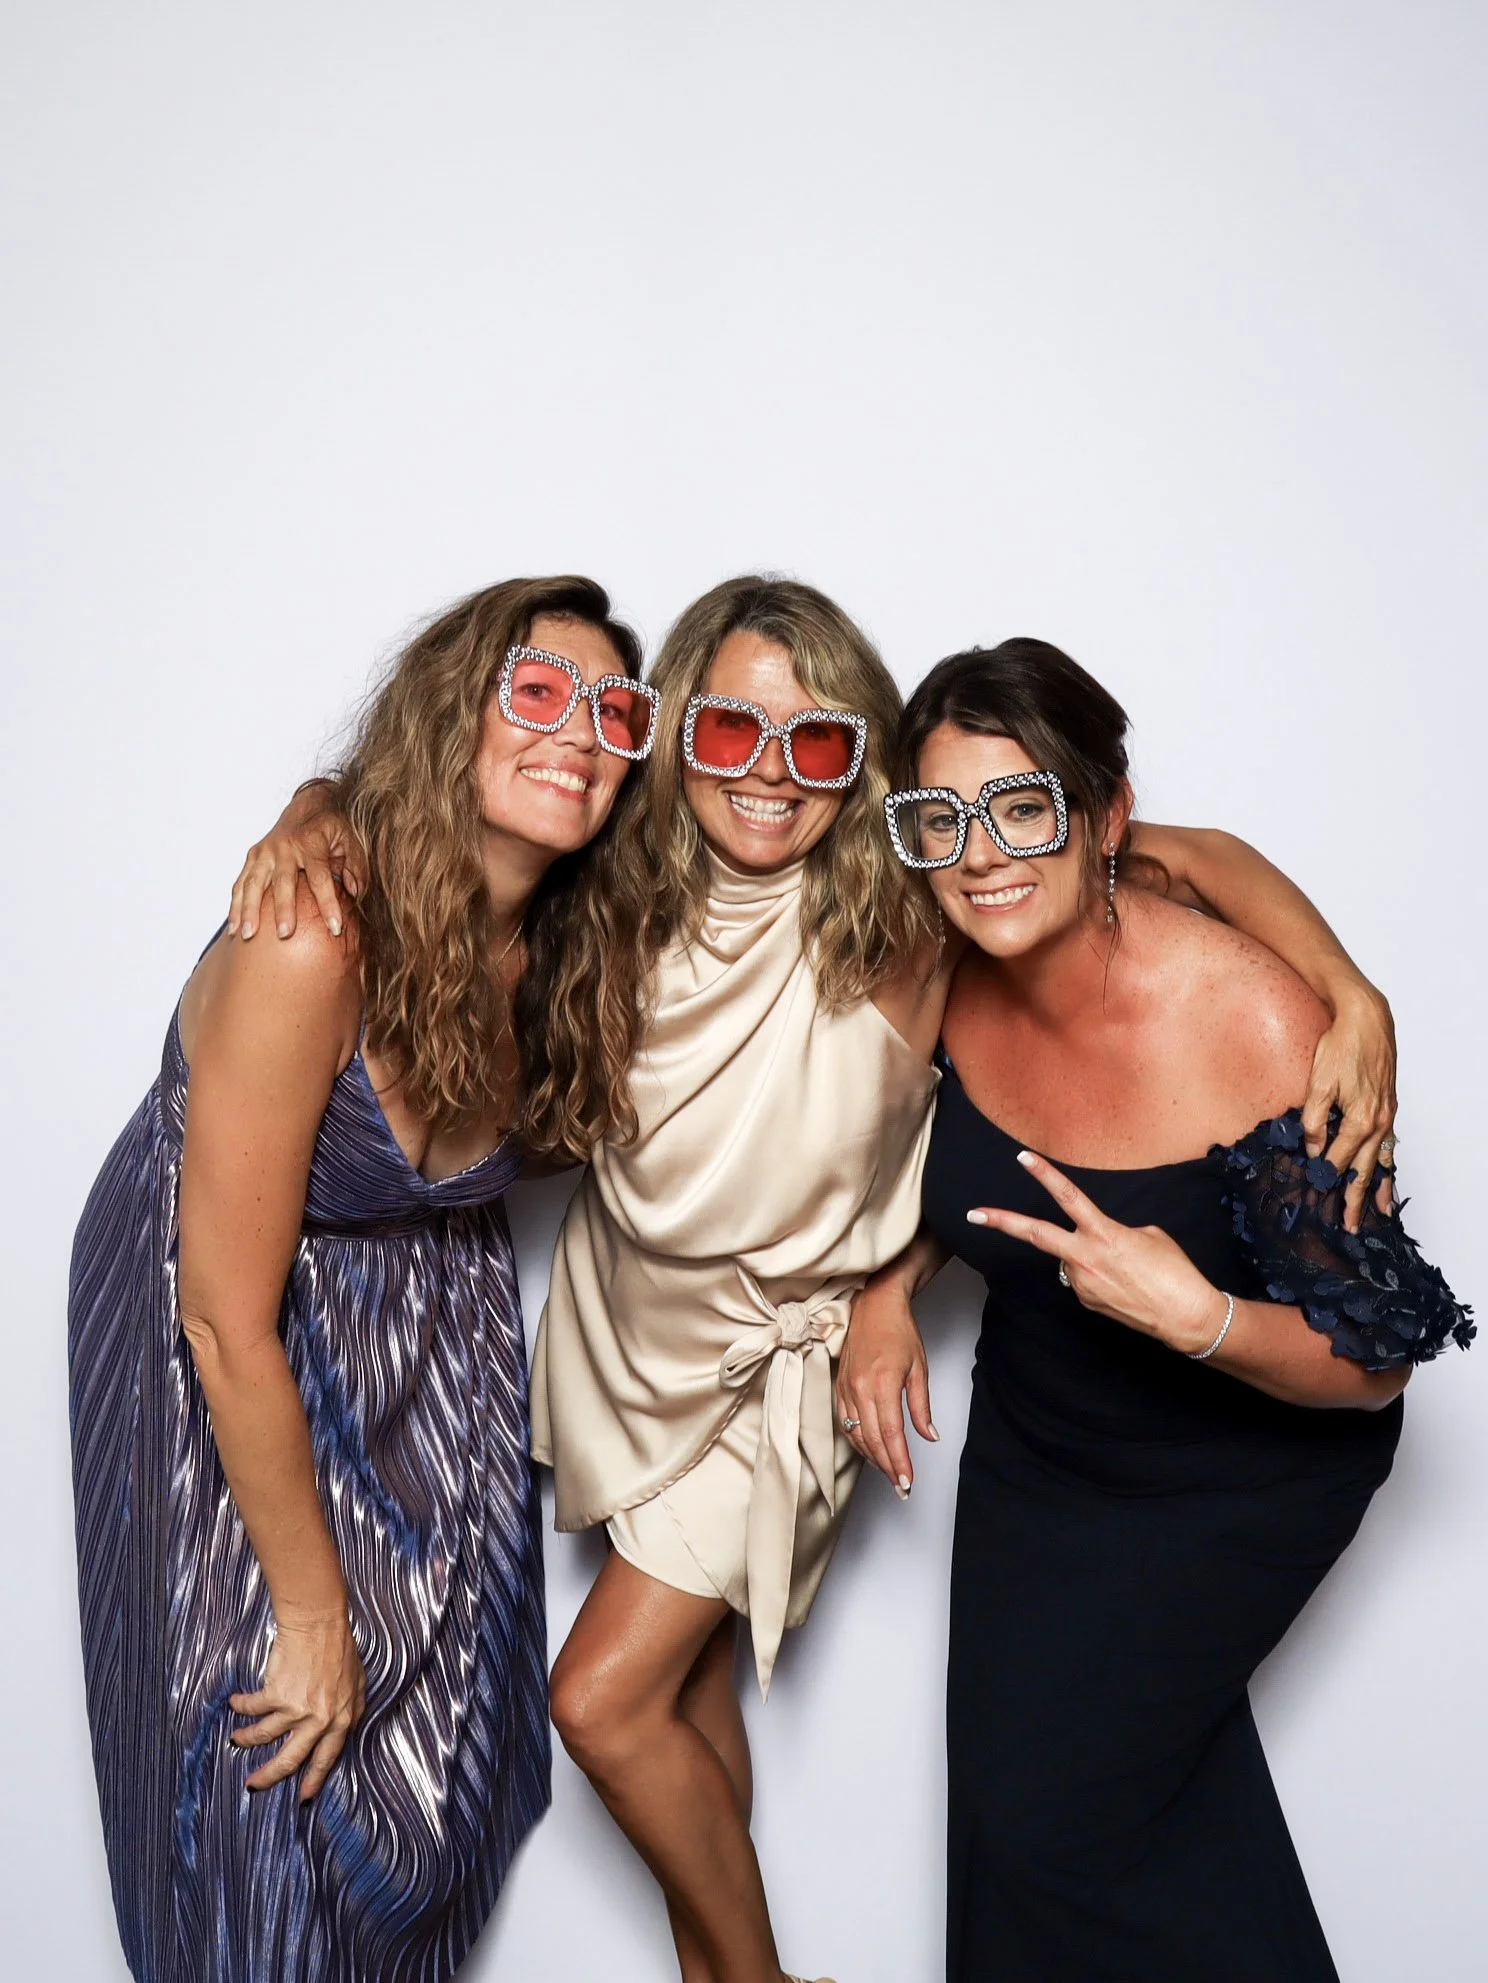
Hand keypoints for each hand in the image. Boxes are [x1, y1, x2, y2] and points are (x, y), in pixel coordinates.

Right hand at [228, 790, 366, 941]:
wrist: (308, 805)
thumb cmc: (332, 828)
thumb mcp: (352, 841)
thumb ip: (357, 867)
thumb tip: (355, 893)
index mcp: (311, 843)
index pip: (320, 877)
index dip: (328, 903)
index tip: (336, 928)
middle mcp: (285, 847)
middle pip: (283, 882)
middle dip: (283, 909)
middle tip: (285, 935)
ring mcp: (265, 851)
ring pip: (254, 883)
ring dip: (249, 910)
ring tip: (248, 935)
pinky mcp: (253, 856)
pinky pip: (241, 883)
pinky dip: (236, 906)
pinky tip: (235, 928)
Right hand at [230, 1609, 366, 1800]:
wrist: (319, 1624)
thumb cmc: (340, 1649)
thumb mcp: (358, 1683)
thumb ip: (352, 1709)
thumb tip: (345, 1729)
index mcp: (342, 1719)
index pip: (327, 1758)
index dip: (314, 1779)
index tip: (304, 1796)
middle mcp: (319, 1720)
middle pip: (290, 1759)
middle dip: (269, 1776)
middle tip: (253, 1785)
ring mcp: (296, 1710)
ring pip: (263, 1736)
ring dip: (246, 1739)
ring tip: (236, 1739)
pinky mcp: (275, 1695)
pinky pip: (252, 1708)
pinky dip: (241, 1706)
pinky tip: (236, 1703)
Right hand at [836, 1278, 937, 1493]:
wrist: (874, 1305)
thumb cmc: (899, 1331)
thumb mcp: (919, 1368)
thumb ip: (921, 1406)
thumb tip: (930, 1435)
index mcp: (883, 1384)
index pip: (891, 1434)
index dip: (899, 1462)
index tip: (908, 1481)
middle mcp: (860, 1390)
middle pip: (872, 1440)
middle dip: (887, 1467)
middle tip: (901, 1487)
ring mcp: (846, 1389)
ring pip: (856, 1434)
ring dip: (872, 1458)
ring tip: (889, 1473)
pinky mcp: (839, 1386)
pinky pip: (845, 1422)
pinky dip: (857, 1441)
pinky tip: (870, 1450)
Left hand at [968, 1150, 1225, 1354]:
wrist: (1185, 1316)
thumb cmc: (1175, 1272)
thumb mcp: (1148, 1235)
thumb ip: (1112, 1231)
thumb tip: (1095, 1240)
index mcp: (1104, 1234)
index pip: (1069, 1197)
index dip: (1045, 1176)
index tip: (1023, 1159)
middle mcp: (1086, 1258)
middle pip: (1035, 1235)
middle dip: (1002, 1222)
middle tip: (974, 1213)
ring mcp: (1082, 1283)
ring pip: (1070, 1259)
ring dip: (1087, 1256)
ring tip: (1125, 1270)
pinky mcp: (1085, 1302)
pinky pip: (1082, 1279)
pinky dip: (1097, 1275)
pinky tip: (1122, 1285)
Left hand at [1301, 983, 1397, 1230]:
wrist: (1367, 1019)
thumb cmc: (1341, 1046)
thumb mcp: (1318, 1084)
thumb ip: (1313, 1120)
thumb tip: (1312, 1148)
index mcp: (1358, 1120)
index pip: (1338, 1161)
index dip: (1324, 1180)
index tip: (1314, 1197)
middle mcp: (1378, 1123)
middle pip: (1365, 1170)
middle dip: (1355, 1200)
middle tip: (1350, 1226)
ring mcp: (1387, 1116)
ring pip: (1381, 1161)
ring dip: (1377, 1188)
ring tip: (1375, 1213)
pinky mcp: (1389, 1107)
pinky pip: (1389, 1144)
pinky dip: (1388, 1164)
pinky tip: (1387, 1175)